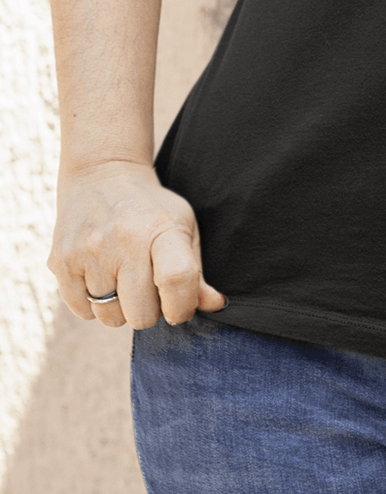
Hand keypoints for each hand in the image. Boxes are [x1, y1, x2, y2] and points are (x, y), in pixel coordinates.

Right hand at [48, 160, 226, 329]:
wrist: (102, 174)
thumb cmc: (151, 209)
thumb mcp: (181, 226)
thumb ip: (196, 271)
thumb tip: (215, 306)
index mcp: (160, 229)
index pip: (177, 280)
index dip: (182, 306)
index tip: (179, 305)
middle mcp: (122, 240)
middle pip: (142, 315)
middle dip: (149, 309)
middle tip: (146, 283)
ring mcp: (88, 251)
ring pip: (111, 318)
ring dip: (120, 307)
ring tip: (122, 275)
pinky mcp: (61, 261)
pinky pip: (82, 312)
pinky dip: (93, 304)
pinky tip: (100, 274)